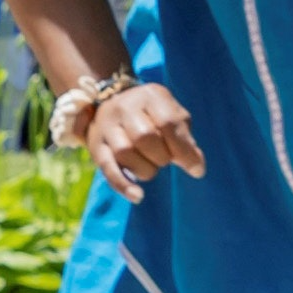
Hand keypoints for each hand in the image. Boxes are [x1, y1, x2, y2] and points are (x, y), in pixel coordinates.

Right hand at [79, 80, 207, 198]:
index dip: (183, 149)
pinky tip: (138, 196)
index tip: (196, 169)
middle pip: (144, 137)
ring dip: (146, 169)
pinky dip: (123, 185)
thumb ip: (185, 139)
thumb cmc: (153, 114)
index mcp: (150, 96)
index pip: (168, 123)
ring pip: (124, 152)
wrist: (114, 101)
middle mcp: (125, 107)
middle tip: (166, 160)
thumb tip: (196, 168)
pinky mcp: (96, 145)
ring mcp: (107, 125)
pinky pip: (108, 168)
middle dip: (162, 157)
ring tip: (152, 167)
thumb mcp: (173, 116)